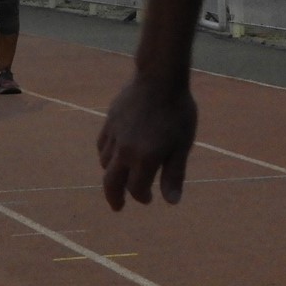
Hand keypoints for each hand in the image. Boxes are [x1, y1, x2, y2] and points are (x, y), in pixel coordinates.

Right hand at [97, 76, 198, 210]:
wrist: (159, 79)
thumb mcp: (182, 145)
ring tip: (120, 178)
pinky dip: (105, 156)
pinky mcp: (109, 123)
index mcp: (144, 159)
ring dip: (112, 175)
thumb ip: (174, 174)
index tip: (149, 199)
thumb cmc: (177, 112)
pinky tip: (112, 156)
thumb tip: (171, 202)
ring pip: (106, 164)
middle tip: (118, 206)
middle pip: (111, 183)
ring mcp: (114, 136)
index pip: (136, 189)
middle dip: (115, 197)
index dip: (142, 197)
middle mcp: (124, 151)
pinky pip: (102, 147)